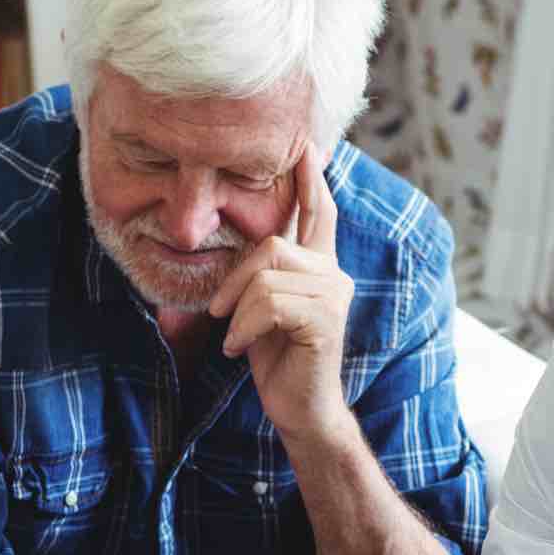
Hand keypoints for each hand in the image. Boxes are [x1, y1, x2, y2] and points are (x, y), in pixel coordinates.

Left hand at [207, 146, 354, 443]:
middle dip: (235, 279)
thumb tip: (232, 247)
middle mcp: (333, 274)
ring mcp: (334, 295)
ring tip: (234, 338)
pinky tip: (239, 351)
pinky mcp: (325, 319)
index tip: (305, 145)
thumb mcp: (258, 310)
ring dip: (238, 311)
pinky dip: (244, 328)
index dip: (311, 178)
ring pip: (267, 276)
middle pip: (273, 244)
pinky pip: (269, 303)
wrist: (298, 410)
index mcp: (319, 267)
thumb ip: (257, 275)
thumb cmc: (276, 361)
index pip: (318, 212)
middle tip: (219, 313)